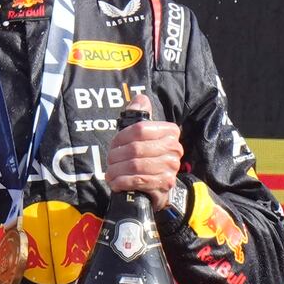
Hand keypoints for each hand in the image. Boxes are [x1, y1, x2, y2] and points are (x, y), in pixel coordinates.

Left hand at [105, 93, 183, 210]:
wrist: (158, 184)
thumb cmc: (147, 155)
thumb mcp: (141, 133)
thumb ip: (138, 114)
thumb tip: (140, 99)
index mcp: (170, 131)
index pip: (140, 129)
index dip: (121, 137)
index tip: (114, 144)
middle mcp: (174, 148)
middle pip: (136, 149)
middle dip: (116, 156)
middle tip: (109, 161)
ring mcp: (171, 167)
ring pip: (135, 166)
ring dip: (117, 171)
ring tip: (110, 173)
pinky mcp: (165, 183)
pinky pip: (139, 180)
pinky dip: (123, 182)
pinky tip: (116, 182)